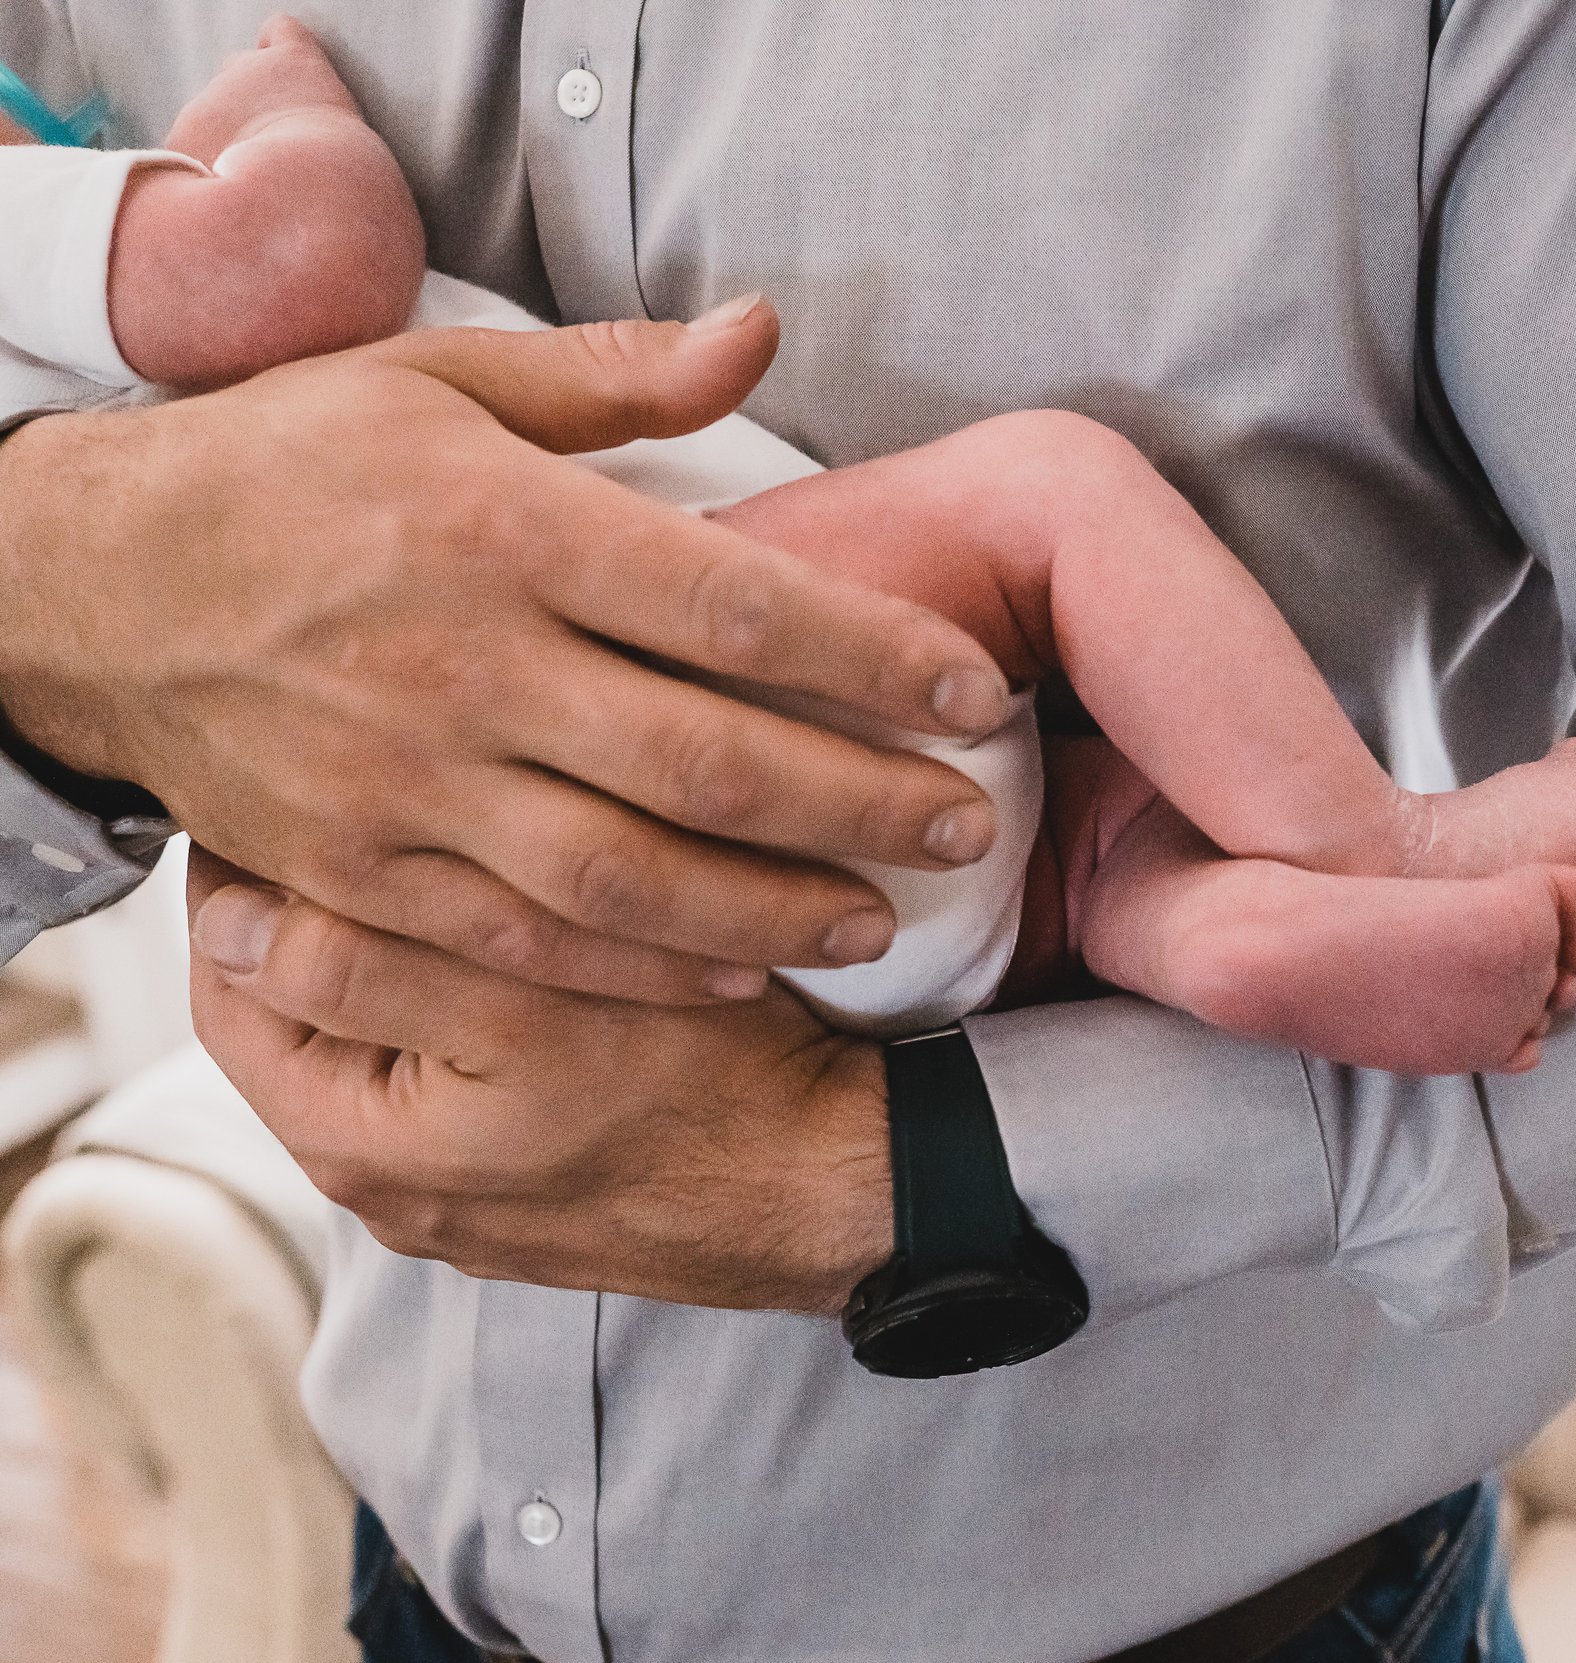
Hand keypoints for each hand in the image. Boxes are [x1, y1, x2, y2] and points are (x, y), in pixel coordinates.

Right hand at [0, 302, 1011, 1002]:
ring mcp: (410, 784)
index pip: (736, 606)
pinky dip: (642, 967)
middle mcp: (467, 668)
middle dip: (862, 801)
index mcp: (505, 532)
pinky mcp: (363, 870)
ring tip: (880, 916)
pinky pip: (527, 940)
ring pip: (629, 875)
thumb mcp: (439, 381)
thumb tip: (764, 329)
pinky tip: (738, 970)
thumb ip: (616, 375)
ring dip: (774, 907)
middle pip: (709, 759)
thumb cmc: (286, 464)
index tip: (975, 690)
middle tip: (967, 824)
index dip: (876, 656)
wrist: (86, 583)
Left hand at [186, 848, 894, 1308]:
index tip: (290, 781)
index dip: (247, 873)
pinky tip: (550, 938)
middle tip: (384, 792)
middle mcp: (392, 1185)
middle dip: (340, 902)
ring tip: (477, 847)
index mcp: (355, 1146)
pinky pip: (472, 1074)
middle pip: (312, 1012)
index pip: (232, 986)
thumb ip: (367, 967)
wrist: (841, 1185)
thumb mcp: (525, 1012)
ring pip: (400, 1036)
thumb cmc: (710, 1091)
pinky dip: (490, 1002)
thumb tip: (220, 920)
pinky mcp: (538, 1181)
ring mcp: (468, 1189)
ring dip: (425, 945)